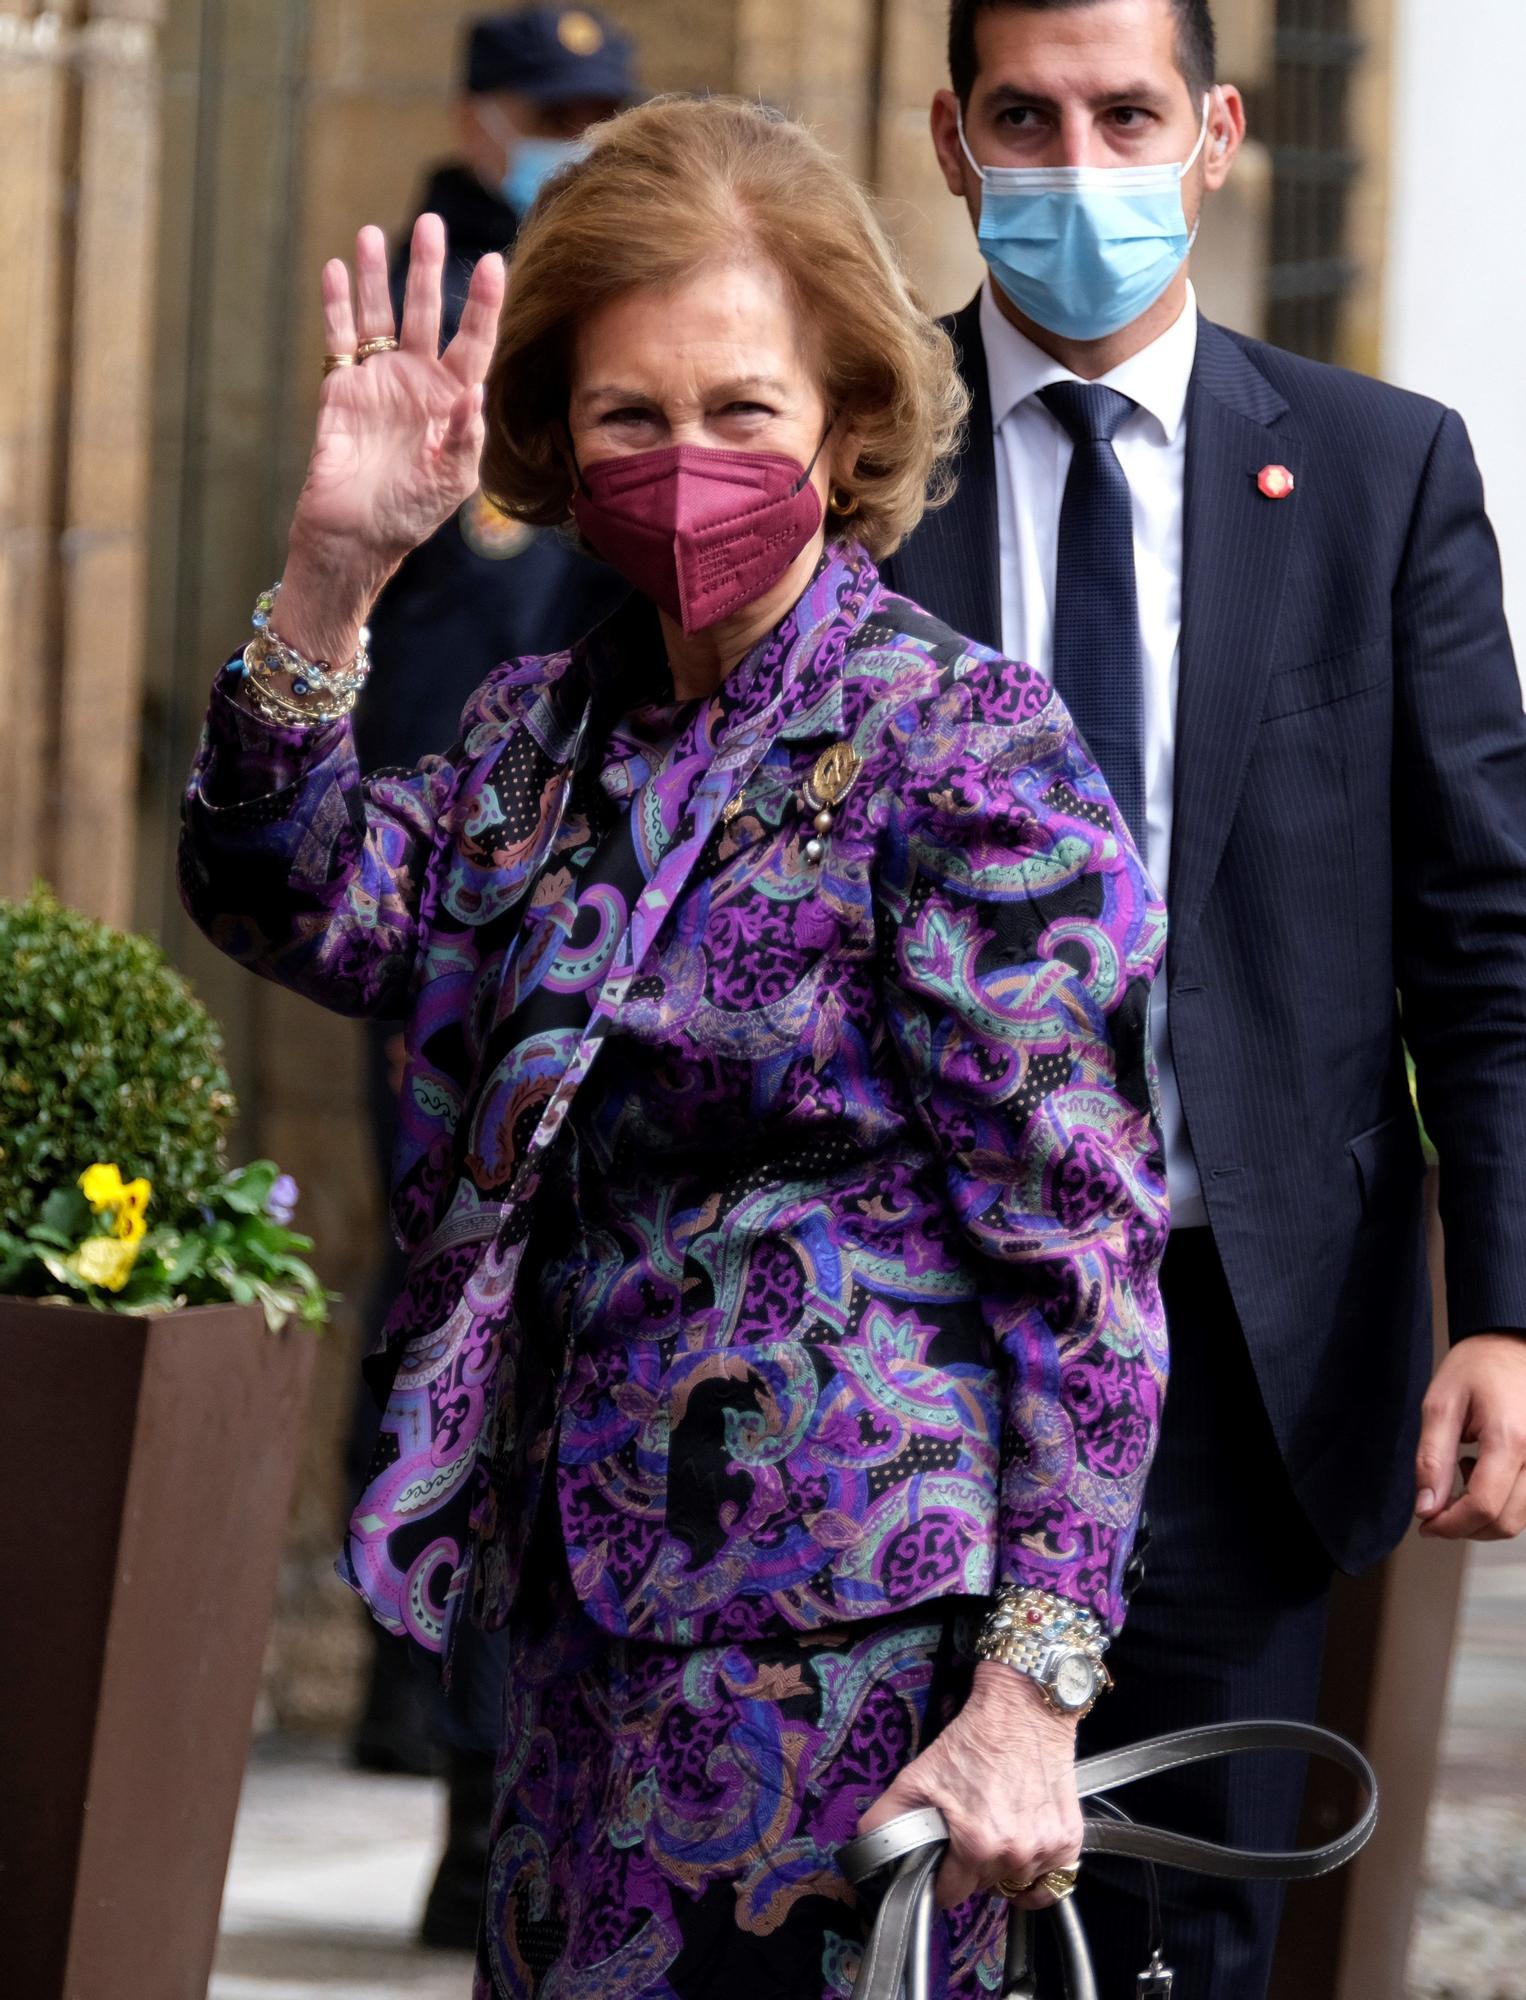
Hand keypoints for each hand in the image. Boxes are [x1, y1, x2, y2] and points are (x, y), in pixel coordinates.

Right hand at [276, 214, 505, 663]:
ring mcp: (378, 381)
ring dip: (376, 276)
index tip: (492, 261)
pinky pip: (339, 338)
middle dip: (426, 268)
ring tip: (373, 233)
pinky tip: (339, 270)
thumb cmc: (411, 514)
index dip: (482, 303)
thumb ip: (466, 436)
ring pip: (379, 316)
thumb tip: (471, 393)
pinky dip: (338, 305)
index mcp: (455, 401)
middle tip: (429, 222)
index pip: (474, 341)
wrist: (355, 539)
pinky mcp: (340, 389)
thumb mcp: (452, 481)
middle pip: (425, 313)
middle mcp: (418, 382)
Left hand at [857, 1661, 1083, 1911]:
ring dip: (1003, 1868)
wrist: (1023, 1709)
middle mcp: (1016, 1852)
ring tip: (995, 1829)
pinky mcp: (1069, 1840)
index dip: (939, 1879)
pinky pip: (1052, 1882)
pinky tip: (1024, 1848)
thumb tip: (867, 1848)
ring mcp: (1046, 1848)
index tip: (940, 1863)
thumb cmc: (972, 1739)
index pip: (950, 1895)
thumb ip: (887, 1818)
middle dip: (970, 1868)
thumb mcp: (916, 1775)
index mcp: (977, 1844)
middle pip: (982, 1889)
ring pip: (1015, 1884)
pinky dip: (1037, 1874)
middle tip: (966, 1833)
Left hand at [1415, 1333, 1525, 1538]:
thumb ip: (1431, 1459)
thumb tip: (1426, 1506)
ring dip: (1483, 1516)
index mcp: (1510, 1439)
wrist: (1512, 1346)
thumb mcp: (1440, 1405)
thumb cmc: (1478, 1366)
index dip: (1450, 1525)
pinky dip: (1501, 1504)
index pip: (1484, 1506)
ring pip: (1519, 1519)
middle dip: (1464, 1527)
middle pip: (1504, 1522)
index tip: (1426, 1523)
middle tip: (1434, 1509)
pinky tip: (1483, 1473)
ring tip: (1461, 1474)